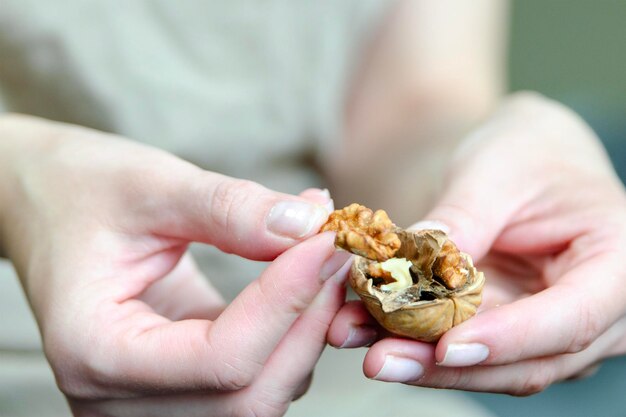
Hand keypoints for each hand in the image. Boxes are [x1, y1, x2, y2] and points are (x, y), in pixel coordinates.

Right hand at [0, 115, 351, 415]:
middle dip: (306, 321)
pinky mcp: (176, 382)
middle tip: (334, 249)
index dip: (286, 300)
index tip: (324, 240)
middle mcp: (117, 397)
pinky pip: (252, 380)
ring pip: (259, 398)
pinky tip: (299, 283)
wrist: (47, 204)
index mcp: (95, 351)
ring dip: (305, 332)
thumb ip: (231, 209)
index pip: (221, 359)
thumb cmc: (80, 189)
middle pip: (248, 395)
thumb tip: (309, 226)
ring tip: (319, 260)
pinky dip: (288, 336)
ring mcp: (148, 399)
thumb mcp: (150, 185)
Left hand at [328, 92, 625, 394]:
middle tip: (380, 360)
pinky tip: (363, 327)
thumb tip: (414, 272)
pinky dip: (414, 341)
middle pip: (526, 359)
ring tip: (354, 338)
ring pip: (489, 365)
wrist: (523, 158)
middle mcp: (597, 309)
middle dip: (446, 364)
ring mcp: (551, 326)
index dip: (508, 339)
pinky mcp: (509, 328)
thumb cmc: (525, 151)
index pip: (571, 317)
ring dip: (420, 359)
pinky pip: (464, 345)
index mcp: (617, 260)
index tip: (446, 347)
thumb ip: (463, 220)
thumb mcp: (494, 169)